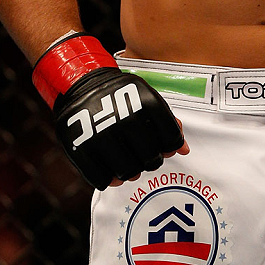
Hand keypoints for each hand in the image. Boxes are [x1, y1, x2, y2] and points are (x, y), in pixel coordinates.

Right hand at [54, 67, 188, 189]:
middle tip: (144, 155)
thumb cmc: (121, 95)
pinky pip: (101, 179)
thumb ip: (169, 123)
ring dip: (131, 172)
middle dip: (151, 161)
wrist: (83, 84)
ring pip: (128, 173)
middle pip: (151, 160)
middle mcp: (125, 118)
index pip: (172, 139)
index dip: (171, 147)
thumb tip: (185, 150)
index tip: (163, 146)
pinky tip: (110, 169)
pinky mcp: (79, 148)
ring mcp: (101, 134)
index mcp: (147, 103)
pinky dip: (108, 180)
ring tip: (128, 162)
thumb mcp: (148, 98)